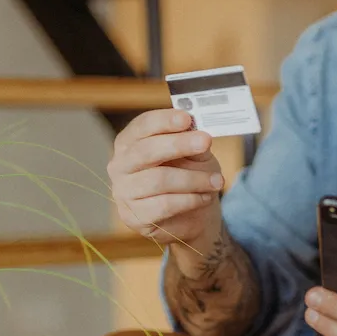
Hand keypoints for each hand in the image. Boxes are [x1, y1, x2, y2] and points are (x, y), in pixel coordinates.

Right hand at [108, 109, 224, 250]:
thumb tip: (196, 130)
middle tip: (205, 141)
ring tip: (216, 181)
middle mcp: (120, 165)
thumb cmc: (189, 176)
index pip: (142, 126)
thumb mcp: (194, 154)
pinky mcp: (135, 217)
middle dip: (178, 144)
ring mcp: (124, 192)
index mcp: (130, 142)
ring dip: (193, 179)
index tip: (186, 118)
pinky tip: (205, 197)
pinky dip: (190, 200)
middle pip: (146, 151)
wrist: (192, 215)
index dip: (164, 121)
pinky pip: (164, 205)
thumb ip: (192, 141)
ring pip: (158, 180)